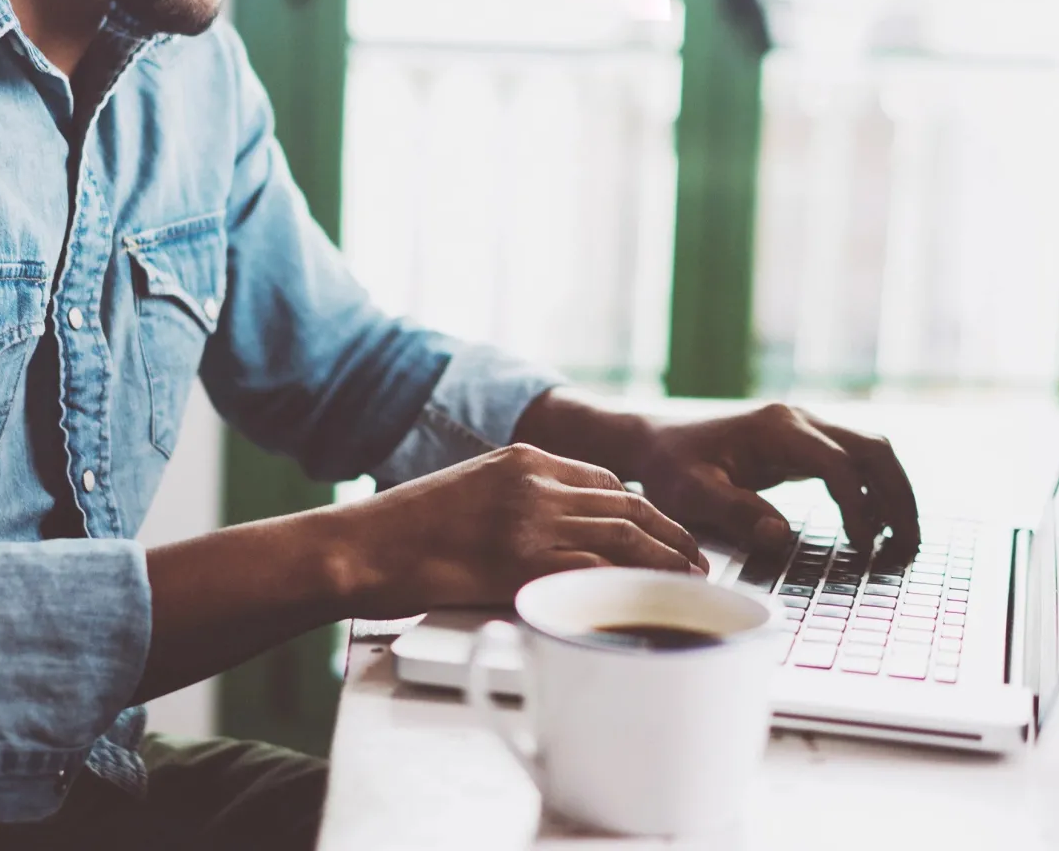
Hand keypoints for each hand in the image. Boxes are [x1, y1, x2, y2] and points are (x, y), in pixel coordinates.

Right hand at [347, 444, 707, 613]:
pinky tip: (653, 599)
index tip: (662, 532)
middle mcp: (536, 482)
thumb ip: (518, 501)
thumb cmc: (406, 530)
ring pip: (624, 535)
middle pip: (627, 506)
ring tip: (691, 581)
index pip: (605, 481)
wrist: (361, 546)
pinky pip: (596, 570)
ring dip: (667, 560)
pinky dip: (634, 584)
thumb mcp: (471, 491)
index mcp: (523, 458)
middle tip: (696, 559)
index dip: (644, 511)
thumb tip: (558, 532)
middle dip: (671, 534)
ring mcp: (532, 520)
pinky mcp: (523, 561)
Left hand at [633, 404, 919, 553]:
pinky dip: (872, 490)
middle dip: (898, 496)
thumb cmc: (669, 467)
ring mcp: (804, 428)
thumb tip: (782, 537)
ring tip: (902, 541)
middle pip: (873, 449)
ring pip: (871, 451)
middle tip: (909, 546)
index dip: (858, 508)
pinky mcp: (802, 443)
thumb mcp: (691, 493)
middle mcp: (799, 420)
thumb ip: (735, 512)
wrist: (654, 442)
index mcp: (777, 429)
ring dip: (893, 492)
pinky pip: (853, 461)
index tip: (864, 548)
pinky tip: (873, 526)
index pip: (838, 465)